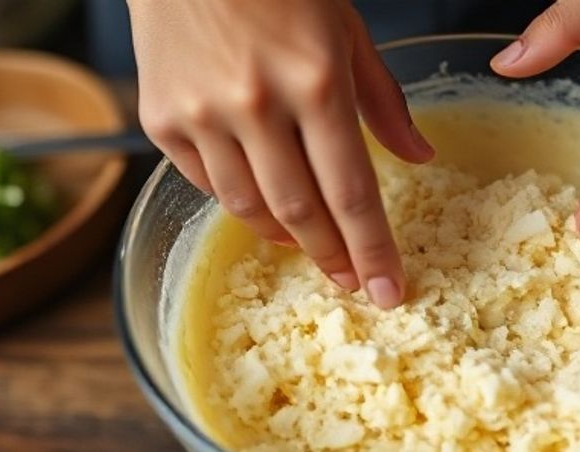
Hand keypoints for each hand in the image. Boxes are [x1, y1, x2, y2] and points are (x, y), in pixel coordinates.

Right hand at [127, 0, 433, 307]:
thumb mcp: (347, 31)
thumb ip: (383, 101)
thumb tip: (419, 158)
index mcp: (315, 82)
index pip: (351, 191)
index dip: (373, 250)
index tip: (388, 291)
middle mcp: (256, 105)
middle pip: (301, 212)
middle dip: (333, 257)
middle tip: (352, 281)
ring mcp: (202, 115)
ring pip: (250, 208)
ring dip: (287, 237)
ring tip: (312, 245)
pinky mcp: (161, 119)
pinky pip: (206, 185)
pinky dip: (241, 204)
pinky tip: (265, 208)